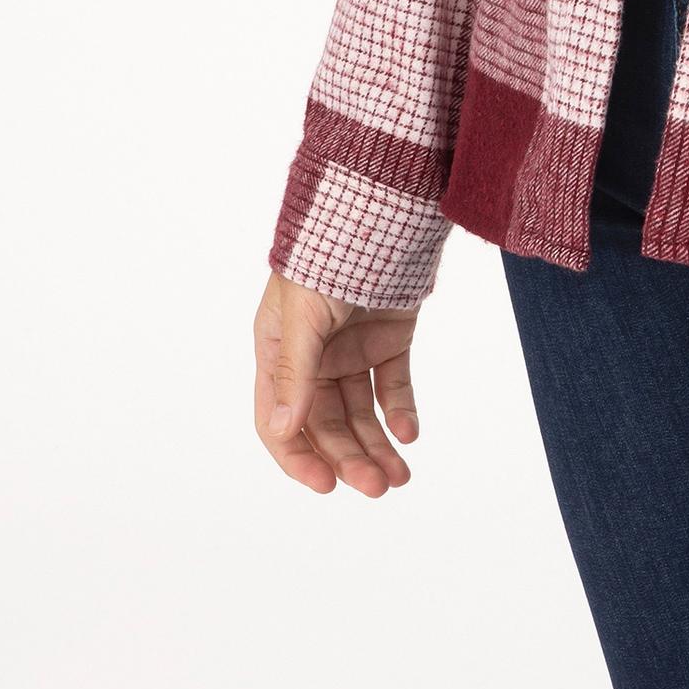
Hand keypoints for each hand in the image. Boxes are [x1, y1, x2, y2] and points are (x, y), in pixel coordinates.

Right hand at [254, 271, 421, 496]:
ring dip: (378, 445)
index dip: (298, 457)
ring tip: (400, 476)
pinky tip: (411, 433)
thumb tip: (282, 429)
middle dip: (350, 457)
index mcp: (277, 349)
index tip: (326, 484)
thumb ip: (294, 371)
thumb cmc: (329, 250)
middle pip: (326, 424)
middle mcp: (312, 356)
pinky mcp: (389, 336)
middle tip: (379, 486)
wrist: (383, 202)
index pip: (279, 420)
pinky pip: (393, 384)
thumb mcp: (304, 311)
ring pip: (361, 412)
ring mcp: (352, 347)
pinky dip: (402, 410)